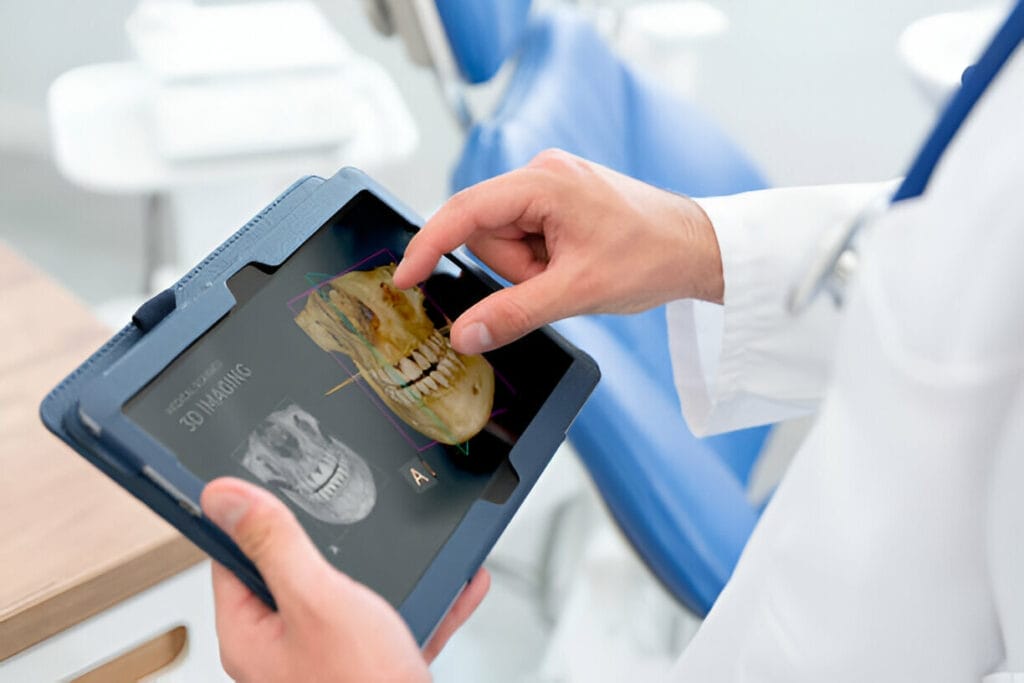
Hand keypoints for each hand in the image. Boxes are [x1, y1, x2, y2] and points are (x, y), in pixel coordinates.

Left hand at [201, 478, 489, 681]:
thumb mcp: (317, 599)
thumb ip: (275, 543)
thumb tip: (224, 495)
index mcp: (254, 634)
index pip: (235, 557)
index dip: (252, 516)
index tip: (268, 480)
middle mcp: (287, 650)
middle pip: (301, 572)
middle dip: (337, 540)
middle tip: (354, 507)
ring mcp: (331, 660)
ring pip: (358, 596)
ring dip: (394, 569)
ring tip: (416, 544)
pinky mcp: (375, 668)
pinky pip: (400, 621)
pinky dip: (429, 599)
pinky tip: (456, 581)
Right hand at [393, 149, 722, 353]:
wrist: (699, 248)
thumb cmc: (651, 256)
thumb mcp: (577, 292)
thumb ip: (514, 313)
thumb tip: (464, 334)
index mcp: (544, 182)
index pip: (464, 212)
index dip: (429, 245)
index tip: (404, 278)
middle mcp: (543, 174)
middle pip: (485, 232)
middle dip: (514, 269)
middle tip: (556, 281)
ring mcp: (552, 186)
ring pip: (504, 240)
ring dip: (529, 268)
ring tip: (572, 273)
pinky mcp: (560, 201)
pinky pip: (525, 237)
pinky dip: (540, 261)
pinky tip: (573, 264)